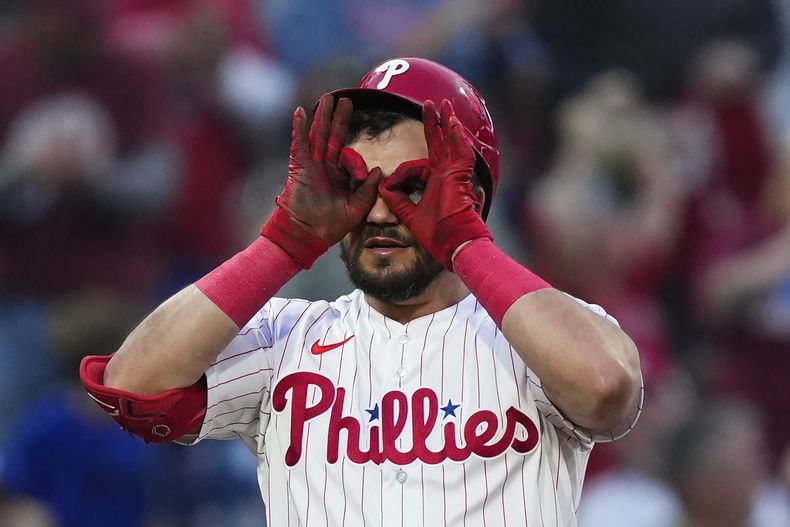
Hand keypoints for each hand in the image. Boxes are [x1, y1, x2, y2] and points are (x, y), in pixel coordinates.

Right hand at [262, 94, 381, 266]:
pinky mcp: (299, 168)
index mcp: (339, 176)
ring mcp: (311, 166)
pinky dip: (300, 128)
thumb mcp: (357, 208)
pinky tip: (302, 112)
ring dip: (323, 116)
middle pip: (333, 137)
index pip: (349, 157)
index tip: (360, 177)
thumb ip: (368, 190)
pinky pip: (299, 144)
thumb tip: (378, 170)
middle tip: (346, 99)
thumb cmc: (331, 226)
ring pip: (318, 135)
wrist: (307, 235)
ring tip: (328, 97)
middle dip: (340, 118)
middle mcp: (325, 167)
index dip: (356, 163)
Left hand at [378, 99, 491, 269]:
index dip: (403, 172)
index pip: (420, 164)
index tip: (391, 183)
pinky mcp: (461, 178)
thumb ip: (397, 201)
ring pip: (452, 142)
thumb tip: (383, 187)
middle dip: (434, 123)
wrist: (452, 244)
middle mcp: (447, 175)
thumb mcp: (410, 215)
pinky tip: (451, 122)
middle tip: (431, 103)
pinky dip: (456, 137)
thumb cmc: (437, 234)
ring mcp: (455, 175)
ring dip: (446, 123)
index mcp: (437, 183)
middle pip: (439, 143)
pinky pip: (460, 153)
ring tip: (442, 104)